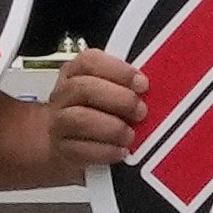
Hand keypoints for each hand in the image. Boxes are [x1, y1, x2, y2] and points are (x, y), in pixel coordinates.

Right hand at [45, 48, 146, 170]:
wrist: (66, 147)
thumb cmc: (92, 114)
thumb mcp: (106, 93)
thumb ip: (124, 86)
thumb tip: (153, 88)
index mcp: (75, 74)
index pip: (90, 61)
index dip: (119, 71)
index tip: (142, 83)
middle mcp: (63, 96)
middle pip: (84, 88)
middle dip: (119, 99)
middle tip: (141, 111)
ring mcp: (59, 123)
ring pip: (80, 119)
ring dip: (112, 127)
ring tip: (130, 134)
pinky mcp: (61, 150)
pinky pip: (80, 150)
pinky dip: (105, 151)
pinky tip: (120, 151)